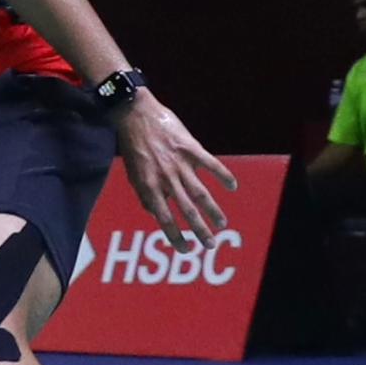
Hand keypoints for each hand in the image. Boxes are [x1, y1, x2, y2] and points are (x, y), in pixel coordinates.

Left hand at [117, 92, 238, 243]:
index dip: (176, 237)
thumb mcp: (132, 174)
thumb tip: (156, 214)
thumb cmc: (133, 146)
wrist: (135, 114)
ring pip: (201, 193)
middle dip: (200, 231)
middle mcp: (166, 179)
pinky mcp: (191, 148)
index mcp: (150, 187)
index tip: (186, 249)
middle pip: (188, 211)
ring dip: (213, 211)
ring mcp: (180, 164)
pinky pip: (211, 165)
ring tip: (222, 223)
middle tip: (211, 245)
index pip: (165, 220)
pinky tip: (232, 187)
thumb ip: (145, 195)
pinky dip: (223, 176)